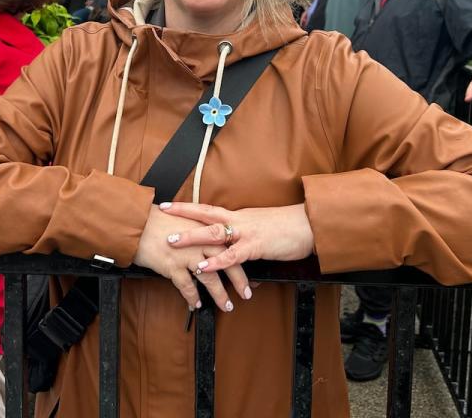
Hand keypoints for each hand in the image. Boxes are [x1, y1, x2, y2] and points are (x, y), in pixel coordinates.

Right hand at [133, 206, 250, 312]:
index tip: (251, 271)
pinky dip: (192, 297)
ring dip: (220, 294)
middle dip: (239, 280)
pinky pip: (187, 286)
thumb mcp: (186, 221)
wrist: (138, 223)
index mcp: (205, 228)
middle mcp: (200, 241)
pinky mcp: (173, 266)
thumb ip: (201, 233)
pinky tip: (196, 304)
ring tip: (227, 306)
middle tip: (247, 293)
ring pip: (210, 278)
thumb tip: (212, 245)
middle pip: (227, 262)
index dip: (243, 259)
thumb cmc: (160, 221)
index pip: (231, 244)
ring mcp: (187, 254)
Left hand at [160, 202, 313, 274]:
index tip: (168, 203)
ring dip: (192, 237)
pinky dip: (216, 261)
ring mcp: (246, 232)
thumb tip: (231, 249)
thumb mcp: (261, 229)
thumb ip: (243, 238)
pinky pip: (232, 255)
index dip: (188, 206)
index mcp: (239, 216)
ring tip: (172, 243)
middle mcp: (239, 221)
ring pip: (213, 233)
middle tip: (162, 212)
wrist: (309, 226)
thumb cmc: (287, 229)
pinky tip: (203, 267)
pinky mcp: (256, 246)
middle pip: (205, 214)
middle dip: (182, 214)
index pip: (208, 209)